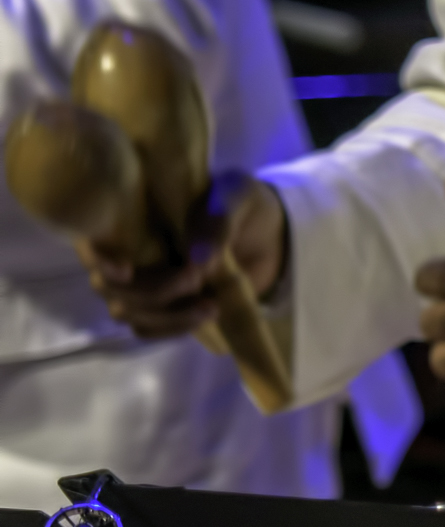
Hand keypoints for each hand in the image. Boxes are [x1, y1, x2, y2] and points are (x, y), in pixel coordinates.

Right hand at [84, 170, 287, 338]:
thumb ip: (219, 220)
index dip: (99, 258)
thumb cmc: (242, 204)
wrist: (269, 234)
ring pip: (127, 312)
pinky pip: (149, 328)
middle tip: (196, 277)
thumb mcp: (236, 197)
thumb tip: (196, 259)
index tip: (125, 270)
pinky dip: (173, 329)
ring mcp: (143, 283)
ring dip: (165, 315)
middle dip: (150, 290)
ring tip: (211, 305)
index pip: (92, 241)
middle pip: (107, 286)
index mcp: (133, 216)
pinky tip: (206, 316)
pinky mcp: (164, 307)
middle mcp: (127, 252)